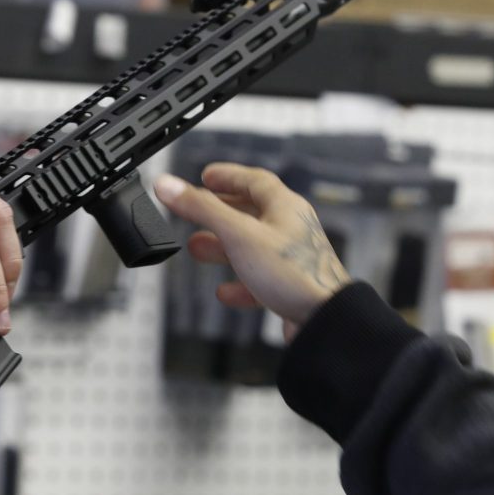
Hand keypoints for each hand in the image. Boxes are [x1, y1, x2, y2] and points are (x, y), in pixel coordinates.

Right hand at [154, 163, 349, 339]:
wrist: (324, 319)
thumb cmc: (294, 273)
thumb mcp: (239, 235)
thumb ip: (202, 209)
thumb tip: (169, 186)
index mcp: (285, 207)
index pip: (254, 180)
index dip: (228, 176)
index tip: (206, 177)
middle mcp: (292, 229)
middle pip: (251, 212)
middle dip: (218, 213)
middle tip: (196, 212)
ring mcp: (293, 258)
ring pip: (252, 246)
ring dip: (223, 246)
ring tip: (198, 248)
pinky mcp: (291, 287)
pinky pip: (260, 279)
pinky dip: (238, 282)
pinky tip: (224, 291)